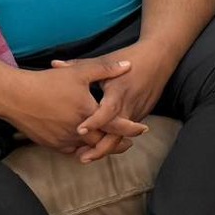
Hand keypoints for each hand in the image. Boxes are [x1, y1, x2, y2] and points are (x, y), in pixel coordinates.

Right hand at [4, 56, 143, 156]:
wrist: (14, 97)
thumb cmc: (47, 82)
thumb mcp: (79, 72)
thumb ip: (106, 69)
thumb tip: (128, 65)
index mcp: (87, 113)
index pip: (116, 126)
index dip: (131, 128)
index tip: (143, 129)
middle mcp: (77, 130)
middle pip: (103, 143)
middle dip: (117, 143)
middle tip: (129, 142)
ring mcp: (63, 140)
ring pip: (87, 148)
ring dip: (99, 147)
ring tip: (109, 143)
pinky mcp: (50, 144)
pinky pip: (71, 150)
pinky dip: (80, 148)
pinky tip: (85, 144)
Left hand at [71, 39, 173, 163]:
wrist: (160, 58)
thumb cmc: (131, 57)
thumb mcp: (105, 60)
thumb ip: (78, 65)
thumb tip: (54, 64)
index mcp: (119, 91)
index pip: (107, 111)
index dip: (94, 122)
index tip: (79, 130)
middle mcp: (130, 104)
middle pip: (117, 133)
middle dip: (100, 148)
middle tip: (82, 157)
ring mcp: (138, 111)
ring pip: (122, 135)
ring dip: (105, 147)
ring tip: (86, 156)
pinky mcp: (142, 113)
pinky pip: (127, 130)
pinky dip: (114, 138)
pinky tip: (100, 145)